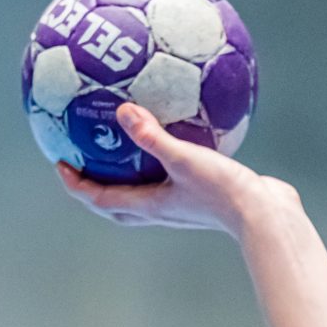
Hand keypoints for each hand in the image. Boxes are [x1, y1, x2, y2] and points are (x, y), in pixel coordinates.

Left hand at [57, 103, 297, 236]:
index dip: (76, 185)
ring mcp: (184, 204)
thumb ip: (153, 136)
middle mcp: (162, 209)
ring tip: (123, 149)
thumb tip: (122, 111)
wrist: (266, 215)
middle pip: (117, 205)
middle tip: (82, 164)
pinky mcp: (205, 195)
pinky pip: (175, 176)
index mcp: (150, 206)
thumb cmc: (223, 191)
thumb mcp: (184, 158)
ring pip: (145, 193)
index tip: (60, 164)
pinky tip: (178, 132)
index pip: (100, 200)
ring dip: (129, 177)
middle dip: (95, 188)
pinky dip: (165, 160)